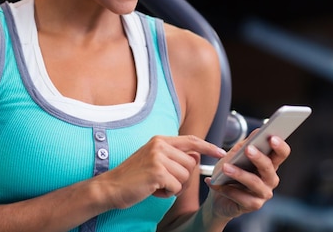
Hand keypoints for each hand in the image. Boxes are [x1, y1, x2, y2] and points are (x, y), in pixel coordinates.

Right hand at [96, 135, 226, 209]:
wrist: (111, 187)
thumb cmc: (133, 176)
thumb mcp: (153, 159)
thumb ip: (173, 156)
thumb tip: (196, 157)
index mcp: (159, 140)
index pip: (191, 140)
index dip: (208, 147)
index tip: (221, 152)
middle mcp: (159, 145)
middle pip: (191, 164)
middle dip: (182, 177)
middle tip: (163, 181)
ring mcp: (158, 157)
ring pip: (185, 177)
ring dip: (174, 186)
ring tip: (155, 185)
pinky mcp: (157, 172)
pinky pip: (176, 187)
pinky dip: (167, 193)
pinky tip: (153, 190)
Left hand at [205, 135, 290, 219]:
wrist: (218, 196)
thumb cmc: (228, 172)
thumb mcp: (234, 156)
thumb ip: (245, 144)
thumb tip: (258, 131)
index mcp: (269, 164)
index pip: (281, 154)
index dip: (280, 146)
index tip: (272, 137)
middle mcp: (270, 179)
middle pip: (269, 167)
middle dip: (259, 158)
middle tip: (248, 149)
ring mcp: (263, 193)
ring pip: (254, 182)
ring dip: (239, 174)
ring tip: (225, 167)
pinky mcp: (253, 205)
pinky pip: (241, 197)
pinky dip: (226, 189)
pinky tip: (214, 183)